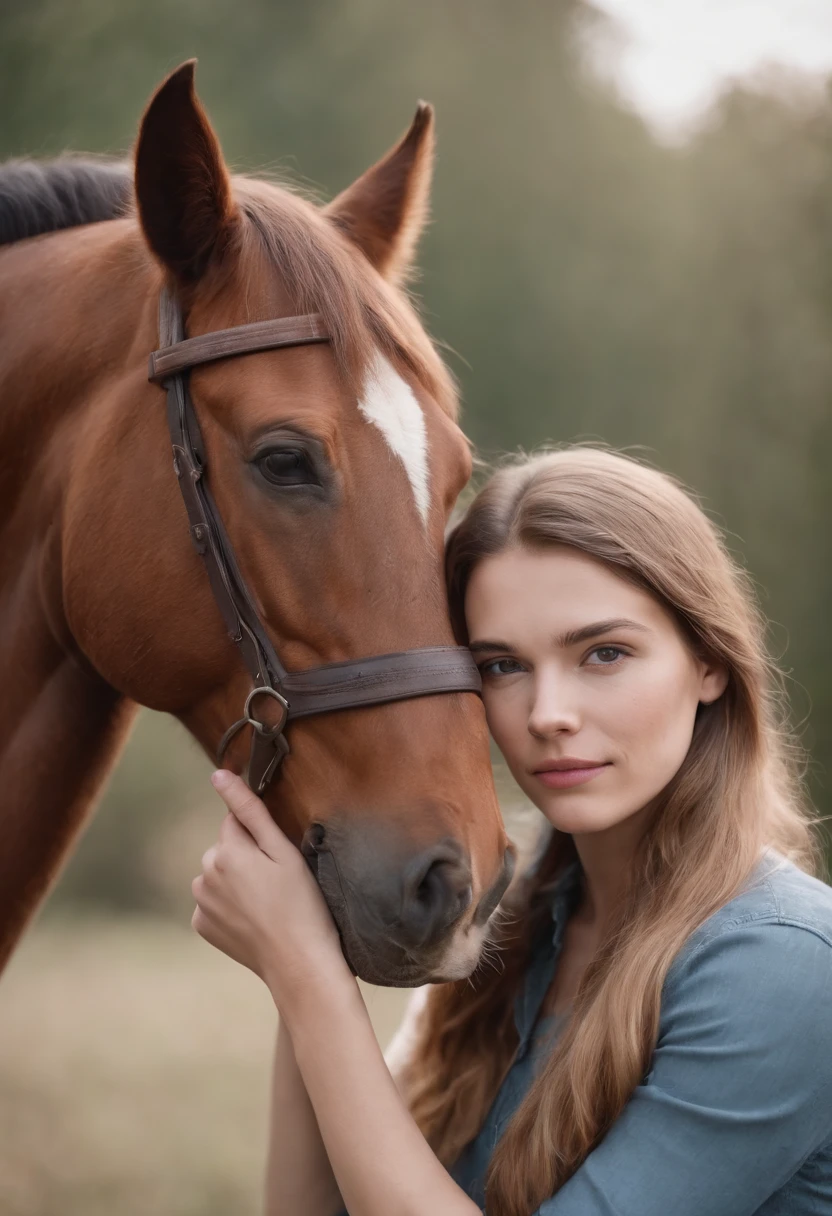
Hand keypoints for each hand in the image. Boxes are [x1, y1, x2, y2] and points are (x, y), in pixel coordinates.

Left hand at [191, 771, 352, 1007]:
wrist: (298, 963)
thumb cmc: (300, 904)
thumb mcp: (283, 851)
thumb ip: (249, 811)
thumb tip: (219, 775)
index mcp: (226, 852)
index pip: (235, 822)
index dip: (259, 836)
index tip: (277, 857)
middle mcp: (204, 875)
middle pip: (224, 848)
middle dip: (245, 857)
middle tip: (277, 883)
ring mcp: (200, 904)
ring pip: (216, 875)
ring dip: (235, 881)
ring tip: (266, 903)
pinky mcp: (201, 926)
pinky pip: (212, 902)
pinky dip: (228, 905)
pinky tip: (253, 919)